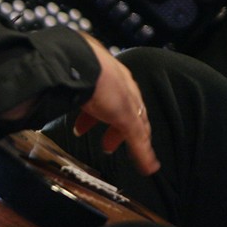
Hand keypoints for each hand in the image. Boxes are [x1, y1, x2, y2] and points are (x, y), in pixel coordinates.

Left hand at [73, 32, 160, 175]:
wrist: (77, 60)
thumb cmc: (104, 83)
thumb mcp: (124, 117)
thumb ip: (137, 140)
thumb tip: (152, 167)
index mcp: (132, 94)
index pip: (140, 120)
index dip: (138, 139)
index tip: (136, 153)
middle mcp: (117, 83)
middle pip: (119, 111)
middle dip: (113, 130)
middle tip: (105, 146)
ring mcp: (98, 76)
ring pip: (100, 102)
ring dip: (93, 119)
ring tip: (80, 131)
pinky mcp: (80, 73)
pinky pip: (83, 94)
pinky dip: (80, 106)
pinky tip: (73, 111)